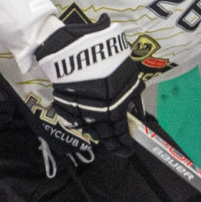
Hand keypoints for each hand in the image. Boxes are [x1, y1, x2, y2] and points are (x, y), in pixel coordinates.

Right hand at [31, 15, 172, 155]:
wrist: (79, 51)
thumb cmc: (110, 62)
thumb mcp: (130, 78)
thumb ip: (133, 95)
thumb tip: (135, 109)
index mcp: (115, 113)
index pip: (121, 135)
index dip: (125, 144)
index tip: (128, 149)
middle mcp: (97, 118)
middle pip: (105, 138)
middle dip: (113, 145)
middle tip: (118, 149)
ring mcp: (78, 114)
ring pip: (89, 131)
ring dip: (98, 134)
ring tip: (103, 135)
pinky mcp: (64, 107)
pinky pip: (74, 121)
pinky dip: (82, 123)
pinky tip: (86, 122)